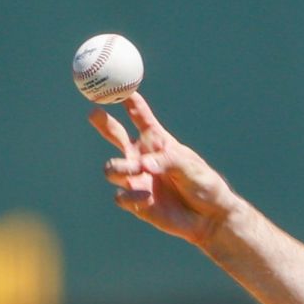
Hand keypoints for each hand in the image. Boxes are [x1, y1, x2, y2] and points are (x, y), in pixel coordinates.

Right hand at [91, 92, 238, 245]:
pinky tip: (147, 198)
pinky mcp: (136, 203)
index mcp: (158, 142)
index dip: (130, 101)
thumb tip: (143, 164)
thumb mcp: (190, 167)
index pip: (140, 117)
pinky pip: (121, 197)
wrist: (209, 218)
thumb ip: (167, 161)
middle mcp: (143, 158)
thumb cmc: (204, 186)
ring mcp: (137, 179)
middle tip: (94, 112)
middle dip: (103, 123)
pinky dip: (131, 196)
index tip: (120, 85)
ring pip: (112, 169)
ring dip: (120, 168)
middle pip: (115, 136)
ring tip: (137, 171)